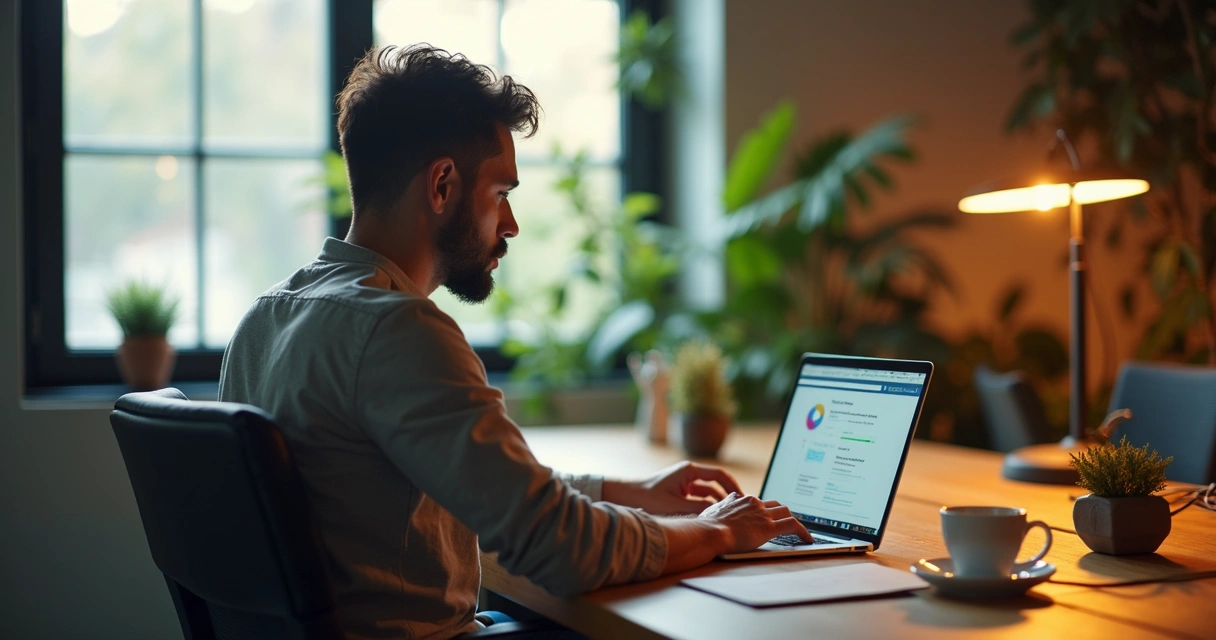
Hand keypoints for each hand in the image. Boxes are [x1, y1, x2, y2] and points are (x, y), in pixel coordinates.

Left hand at [602, 461, 743, 514]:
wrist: (625, 496)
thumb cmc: (647, 498)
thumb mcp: (676, 505)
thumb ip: (699, 509)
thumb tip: (718, 514)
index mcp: (689, 471)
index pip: (720, 475)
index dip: (734, 487)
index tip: (744, 499)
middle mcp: (688, 474)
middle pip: (716, 484)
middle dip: (728, 497)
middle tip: (740, 511)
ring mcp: (684, 483)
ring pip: (707, 493)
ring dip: (716, 504)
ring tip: (729, 517)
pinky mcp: (679, 492)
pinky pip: (698, 499)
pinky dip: (705, 507)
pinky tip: (712, 519)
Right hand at [698, 493, 813, 553]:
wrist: (709, 532)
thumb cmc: (707, 526)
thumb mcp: (713, 510)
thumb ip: (724, 505)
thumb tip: (729, 499)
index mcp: (742, 499)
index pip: (760, 502)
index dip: (767, 510)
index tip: (769, 517)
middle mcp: (755, 503)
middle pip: (776, 505)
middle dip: (782, 513)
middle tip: (786, 523)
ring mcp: (763, 514)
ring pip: (786, 512)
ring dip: (793, 520)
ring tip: (799, 532)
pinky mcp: (770, 527)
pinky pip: (793, 525)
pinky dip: (803, 531)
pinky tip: (807, 539)